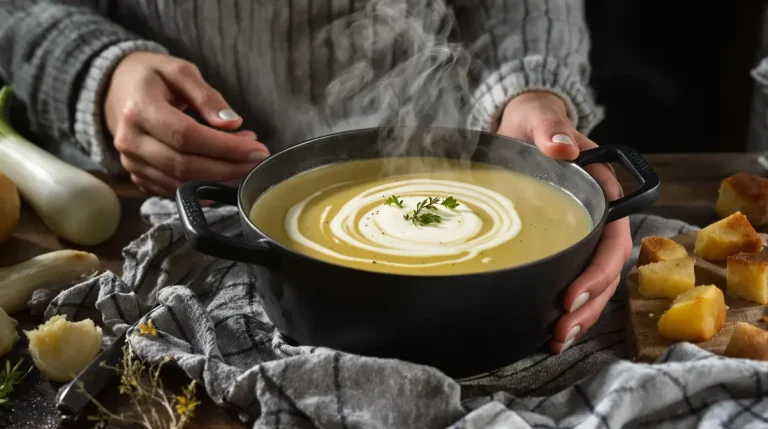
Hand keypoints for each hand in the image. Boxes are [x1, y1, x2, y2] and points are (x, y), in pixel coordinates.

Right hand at [104, 52, 269, 196]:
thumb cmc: (152, 77)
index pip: (187, 136)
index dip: (225, 147)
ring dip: (219, 178)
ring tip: (243, 162)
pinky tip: (222, 172)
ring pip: (181, 184)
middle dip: (228, 167)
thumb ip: (207, 96)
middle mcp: (131, 140)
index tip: (257, 148)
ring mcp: (132, 163)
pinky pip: (174, 191)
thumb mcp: (180, 71)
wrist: (117, 89)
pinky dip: (203, 187)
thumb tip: (232, 124)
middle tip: (256, 160)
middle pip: (185, 165)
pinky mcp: (138, 177)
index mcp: (139, 109)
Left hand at [497, 91, 631, 352]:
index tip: (571, 295)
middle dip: (589, 304)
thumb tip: (562, 149)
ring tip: (558, 339)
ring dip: (581, 314)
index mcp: (602, 192)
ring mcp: (582, 234)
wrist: (521, 129)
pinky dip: (567, 307)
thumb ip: (551, 130)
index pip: (612, 238)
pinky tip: (549, 329)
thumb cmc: (535, 123)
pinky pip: (573, 279)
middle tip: (562, 329)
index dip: (597, 270)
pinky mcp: (563, 244)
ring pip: (594, 282)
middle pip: (606, 269)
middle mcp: (599, 218)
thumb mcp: (540, 120)